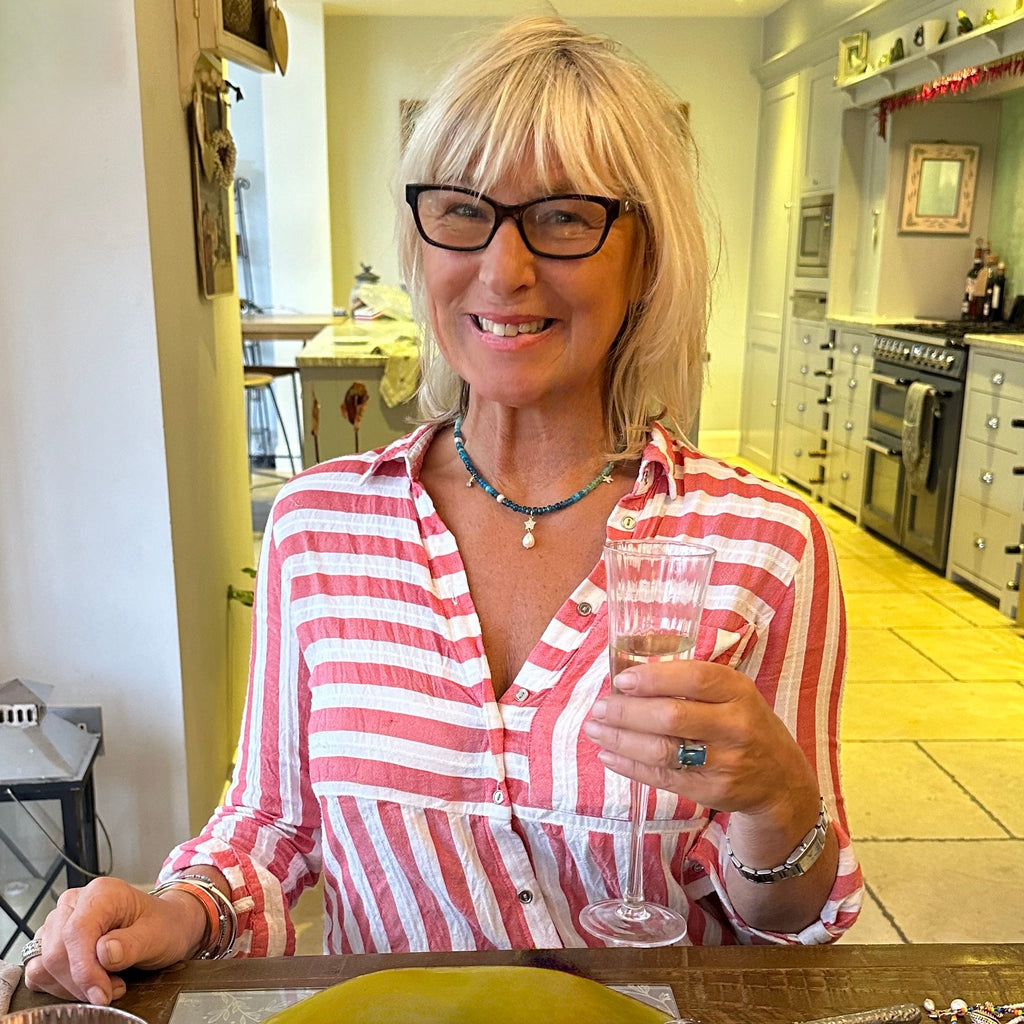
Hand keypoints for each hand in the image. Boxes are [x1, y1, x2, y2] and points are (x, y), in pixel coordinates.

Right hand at [23, 876, 206, 1004]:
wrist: (167, 925)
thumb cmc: (163, 925)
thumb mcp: (157, 935)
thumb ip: (131, 944)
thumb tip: (103, 952)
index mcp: (102, 893)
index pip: (76, 932)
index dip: (84, 970)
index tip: (101, 993)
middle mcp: (76, 903)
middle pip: (56, 952)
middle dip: (82, 981)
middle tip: (112, 988)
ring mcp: (61, 921)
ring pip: (44, 964)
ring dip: (71, 985)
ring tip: (105, 983)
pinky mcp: (53, 941)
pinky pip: (39, 970)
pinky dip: (59, 985)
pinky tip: (86, 983)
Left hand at [582, 659, 819, 823]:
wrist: (779, 778)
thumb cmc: (743, 723)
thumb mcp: (732, 693)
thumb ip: (691, 684)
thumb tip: (629, 679)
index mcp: (738, 691)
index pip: (695, 678)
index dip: (654, 678)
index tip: (622, 680)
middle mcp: (735, 726)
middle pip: (672, 717)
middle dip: (627, 712)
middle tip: (598, 707)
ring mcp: (725, 762)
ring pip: (663, 751)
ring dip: (621, 740)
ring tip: (595, 730)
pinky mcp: (711, 791)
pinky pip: (662, 778)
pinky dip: (630, 766)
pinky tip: (608, 754)